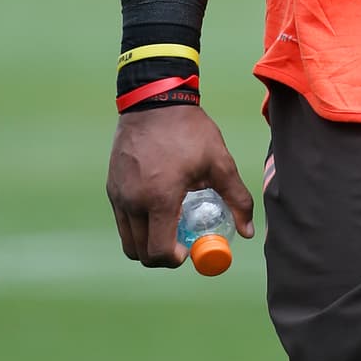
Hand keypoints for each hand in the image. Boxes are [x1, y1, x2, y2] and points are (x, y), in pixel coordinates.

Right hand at [106, 105, 254, 267]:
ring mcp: (118, 194)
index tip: (188, 250)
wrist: (155, 100)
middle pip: (140, 252)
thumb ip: (236, 198)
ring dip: (147, 241)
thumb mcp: (219, 162)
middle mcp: (133, 201)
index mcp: (159, 198)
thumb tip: (248, 231)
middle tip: (181, 242)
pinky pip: (122, 218)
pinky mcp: (112, 186)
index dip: (174, 259)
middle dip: (161, 255)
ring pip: (128, 238)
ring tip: (169, 224)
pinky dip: (138, 224)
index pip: (158, 251)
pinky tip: (158, 204)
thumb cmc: (190, 130)